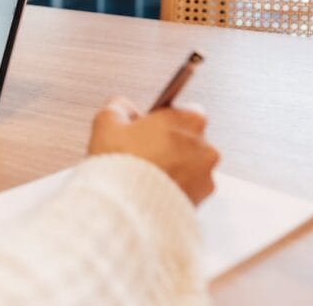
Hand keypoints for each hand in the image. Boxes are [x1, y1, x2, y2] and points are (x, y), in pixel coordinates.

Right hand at [88, 96, 218, 204]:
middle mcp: (204, 144)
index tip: (147, 129)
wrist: (128, 205)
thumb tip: (122, 108)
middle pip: (189, 139)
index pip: (183, 110)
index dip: (162, 120)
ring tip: (147, 175)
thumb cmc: (122, 163)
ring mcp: (206, 173)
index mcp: (187, 119)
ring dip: (176, 167)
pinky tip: (154, 189)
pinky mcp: (203, 198)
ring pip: (192, 165)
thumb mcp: (106, 122)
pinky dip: (177, 187)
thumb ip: (118, 107)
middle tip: (144, 153)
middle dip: (170, 144)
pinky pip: (191, 188)